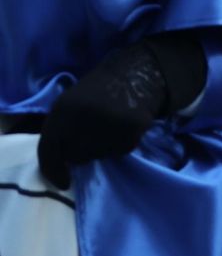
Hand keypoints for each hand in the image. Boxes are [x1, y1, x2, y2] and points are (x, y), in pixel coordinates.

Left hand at [38, 35, 205, 187]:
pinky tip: (125, 126)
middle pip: (75, 156)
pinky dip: (123, 143)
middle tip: (93, 138)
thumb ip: (62, 128)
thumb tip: (61, 158)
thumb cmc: (100, 90)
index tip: (63, 183)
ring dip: (103, 148)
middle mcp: (82, 117)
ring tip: (111, 127)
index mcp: (62, 109)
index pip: (49, 149)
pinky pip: (121, 149)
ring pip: (99, 155)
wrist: (138, 73)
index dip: (53, 170)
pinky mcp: (131, 128)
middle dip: (82, 153)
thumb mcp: (71, 103)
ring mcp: (107, 123)